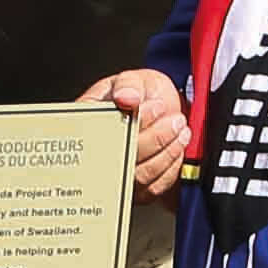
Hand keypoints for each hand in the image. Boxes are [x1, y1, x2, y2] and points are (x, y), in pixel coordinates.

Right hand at [81, 67, 188, 196]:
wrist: (158, 106)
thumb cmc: (140, 93)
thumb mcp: (133, 79)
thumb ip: (128, 84)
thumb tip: (126, 97)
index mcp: (88, 124)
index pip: (104, 132)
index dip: (132, 122)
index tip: (156, 106)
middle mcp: (98, 154)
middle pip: (122, 158)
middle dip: (155, 138)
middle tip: (175, 120)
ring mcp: (116, 174)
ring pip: (139, 175)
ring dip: (166, 153)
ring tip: (179, 131)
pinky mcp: (136, 188)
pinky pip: (153, 187)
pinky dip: (170, 168)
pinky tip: (177, 149)